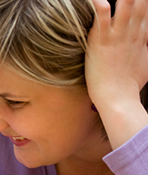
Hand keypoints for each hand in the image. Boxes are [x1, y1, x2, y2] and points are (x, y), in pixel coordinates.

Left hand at [86, 0, 147, 147]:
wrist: (117, 98)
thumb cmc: (128, 85)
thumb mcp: (144, 64)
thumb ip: (145, 50)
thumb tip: (146, 45)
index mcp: (142, 36)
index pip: (146, 10)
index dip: (143, 2)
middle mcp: (133, 32)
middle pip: (140, 3)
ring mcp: (118, 35)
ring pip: (126, 4)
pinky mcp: (102, 41)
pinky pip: (101, 17)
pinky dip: (99, 5)